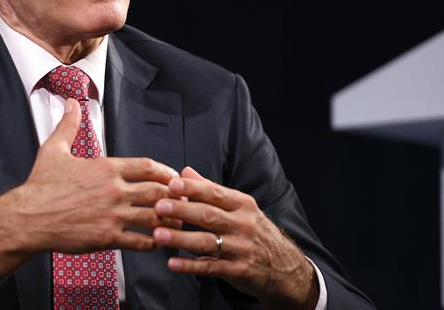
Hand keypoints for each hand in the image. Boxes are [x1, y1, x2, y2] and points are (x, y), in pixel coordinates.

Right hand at [0, 98, 179, 287]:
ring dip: (168, 221)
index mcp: (106, 168)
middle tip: (181, 202)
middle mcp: (114, 190)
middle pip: (158, 191)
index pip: (148, 166)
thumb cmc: (41, 185)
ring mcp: (112, 215)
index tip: (172, 178)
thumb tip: (71, 103)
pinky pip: (140, 242)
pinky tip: (155, 243)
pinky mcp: (107, 237)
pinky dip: (152, 242)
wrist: (28, 217)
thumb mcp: (54, 149)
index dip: (165, 172)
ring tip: (175, 224)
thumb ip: (68, 125)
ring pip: (154, 218)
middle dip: (173, 197)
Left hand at [152, 167, 318, 309]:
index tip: (171, 184)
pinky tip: (172, 263)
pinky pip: (211, 267)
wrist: (285, 267)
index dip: (193, 189)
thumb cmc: (254, 231)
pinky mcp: (238, 270)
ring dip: (181, 238)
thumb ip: (210, 190)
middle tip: (159, 206)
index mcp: (243, 205)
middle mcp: (243, 225)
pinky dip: (190, 266)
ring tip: (158, 235)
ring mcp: (241, 248)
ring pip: (207, 242)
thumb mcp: (240, 207)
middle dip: (182, 210)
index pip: (215, 193)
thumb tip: (185, 171)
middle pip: (208, 215)